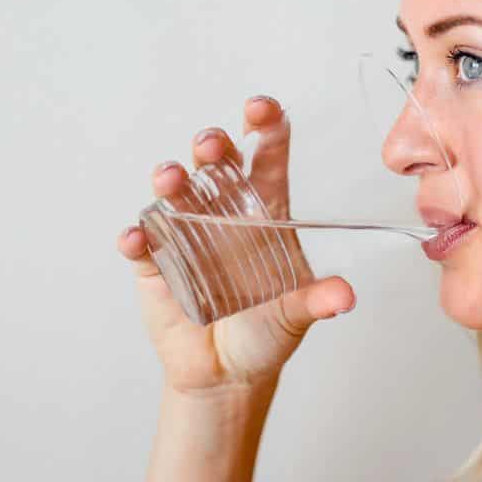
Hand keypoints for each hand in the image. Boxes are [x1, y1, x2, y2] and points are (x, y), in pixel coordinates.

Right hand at [115, 95, 356, 394]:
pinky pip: (142, 245)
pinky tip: (136, 238)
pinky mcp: (155, 265)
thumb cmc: (267, 331)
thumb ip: (318, 301)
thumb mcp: (297, 314)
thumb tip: (345, 297)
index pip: (266, 158)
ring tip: (171, 180)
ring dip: (171, 182)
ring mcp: (186, 234)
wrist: (228, 373)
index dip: (264, 127)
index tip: (262, 108)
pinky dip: (137, 238)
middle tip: (212, 145)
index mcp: (265, 212)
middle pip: (216, 165)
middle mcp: (224, 213)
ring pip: (175, 195)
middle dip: (212, 147)